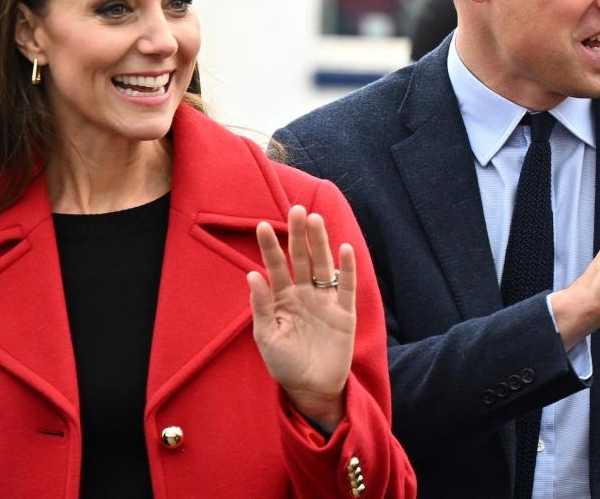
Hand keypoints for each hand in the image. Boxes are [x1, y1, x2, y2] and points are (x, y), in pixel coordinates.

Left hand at [248, 205, 356, 432]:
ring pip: (323, 265)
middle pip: (302, 258)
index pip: (276, 266)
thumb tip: (252, 275)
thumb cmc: (284, 364)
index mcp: (283, 297)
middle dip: (298, 234)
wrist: (311, 389)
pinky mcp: (344, 313)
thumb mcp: (266, 337)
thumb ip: (261, 305)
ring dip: (320, 243)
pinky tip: (344, 249)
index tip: (262, 226)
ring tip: (315, 220)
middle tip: (296, 209)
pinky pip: (346, 286)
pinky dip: (347, 268)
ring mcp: (325, 301)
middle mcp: (304, 293)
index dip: (270, 246)